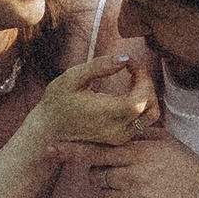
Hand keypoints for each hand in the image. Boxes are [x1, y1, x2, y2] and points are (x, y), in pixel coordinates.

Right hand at [21, 52, 161, 154]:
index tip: (131, 63)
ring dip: (147, 94)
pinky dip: (142, 104)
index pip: (141, 98)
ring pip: (151, 116)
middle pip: (151, 106)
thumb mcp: (72, 78)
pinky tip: (127, 91)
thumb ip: (99, 66)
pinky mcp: (119, 139)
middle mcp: (117, 130)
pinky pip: (143, 122)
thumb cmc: (56, 102)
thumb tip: (125, 58)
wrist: (47, 131)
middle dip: (146, 83)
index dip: (142, 77)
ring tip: (131, 79)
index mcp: (106, 115)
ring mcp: (119, 138)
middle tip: (131, 67)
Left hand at [82, 130, 198, 197]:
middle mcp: (130, 177)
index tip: (51, 148)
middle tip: (119, 171)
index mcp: (137, 155)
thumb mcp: (167, 142)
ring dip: (110, 190)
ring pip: (102, 194)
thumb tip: (119, 129)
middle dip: (101, 172)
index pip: (96, 152)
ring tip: (132, 187)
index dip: (71, 150)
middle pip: (96, 175)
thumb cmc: (187, 169)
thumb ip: (140, 135)